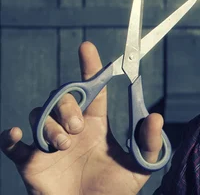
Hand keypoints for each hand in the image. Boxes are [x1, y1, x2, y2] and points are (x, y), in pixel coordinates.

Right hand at [0, 42, 164, 194]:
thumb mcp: (140, 166)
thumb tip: (156, 116)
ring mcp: (49, 144)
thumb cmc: (115, 191)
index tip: (87, 47)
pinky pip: (11, 145)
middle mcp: (71, 129)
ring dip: (50, 126)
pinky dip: (9, 138)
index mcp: (96, 124)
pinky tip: (16, 136)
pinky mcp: (31, 164)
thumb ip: (149, 143)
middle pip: (62, 97)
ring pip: (40, 115)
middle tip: (78, 126)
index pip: (91, 88)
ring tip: (63, 144)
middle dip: (67, 106)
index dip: (89, 67)